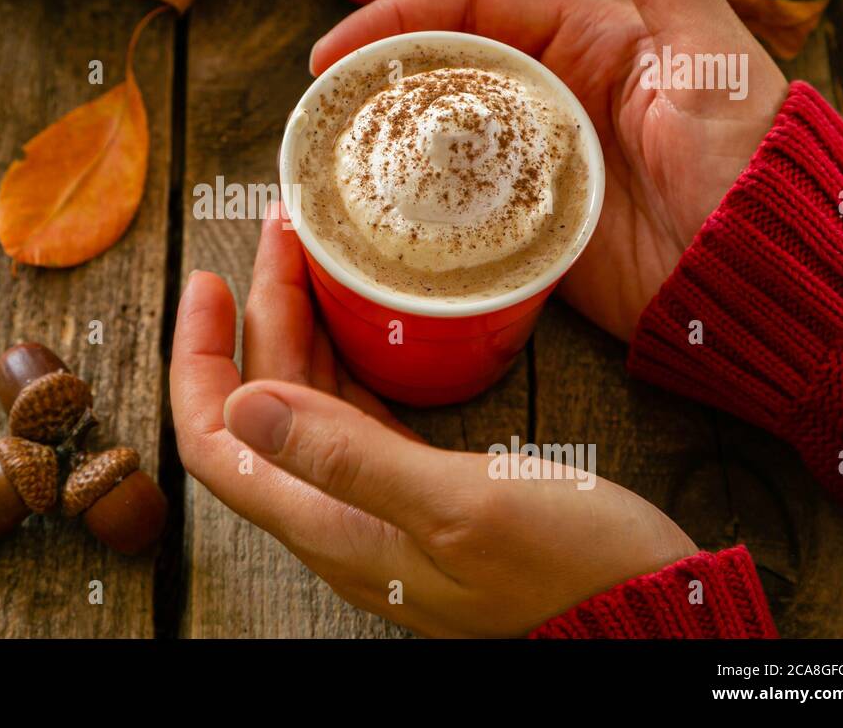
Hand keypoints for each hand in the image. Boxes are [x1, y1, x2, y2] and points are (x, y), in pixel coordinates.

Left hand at [171, 206, 696, 636]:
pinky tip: (355, 312)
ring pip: (306, 402)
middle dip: (261, 313)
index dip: (196, 362)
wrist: (645, 609)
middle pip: (262, 405)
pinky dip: (344, 353)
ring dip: (299, 325)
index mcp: (332, 525)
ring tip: (308, 252)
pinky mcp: (416, 485)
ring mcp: (376, 499)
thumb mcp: (459, 507)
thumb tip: (245, 405)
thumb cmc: (568, 570)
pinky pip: (354, 410)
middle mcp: (338, 513)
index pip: (217, 444)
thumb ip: (349, 459)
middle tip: (282, 233)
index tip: (209, 283)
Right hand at [310, 0, 789, 339]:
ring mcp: (537, 165)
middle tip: (317, 104)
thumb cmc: (747, 157)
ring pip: (445, 143)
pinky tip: (375, 217)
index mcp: (585, 41)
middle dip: (379, 80)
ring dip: (389, 146)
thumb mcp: (703, 49)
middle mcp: (552, 98)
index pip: (472, 11)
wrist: (765, 272)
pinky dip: (420, 212)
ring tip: (327, 158)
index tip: (337, 47)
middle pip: (444, 75)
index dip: (400, 17)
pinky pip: (464, 213)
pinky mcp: (533, 228)